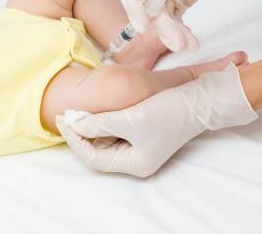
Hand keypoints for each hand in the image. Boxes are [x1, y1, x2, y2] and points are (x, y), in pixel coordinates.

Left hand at [56, 64, 256, 177]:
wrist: (198, 98)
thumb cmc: (167, 110)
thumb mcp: (129, 117)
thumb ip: (98, 122)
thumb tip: (74, 123)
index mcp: (135, 163)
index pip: (93, 157)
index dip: (74, 139)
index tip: (63, 120)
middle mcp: (136, 160)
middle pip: (97, 151)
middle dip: (80, 133)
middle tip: (66, 114)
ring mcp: (139, 147)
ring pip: (104, 140)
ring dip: (90, 126)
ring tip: (75, 111)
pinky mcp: (141, 134)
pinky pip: (114, 132)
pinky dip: (101, 122)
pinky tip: (92, 111)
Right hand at [125, 0, 261, 51]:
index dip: (136, 7)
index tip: (144, 28)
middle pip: (150, 5)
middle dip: (162, 26)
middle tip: (178, 44)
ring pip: (163, 15)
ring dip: (172, 32)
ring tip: (190, 46)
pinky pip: (175, 18)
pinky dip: (181, 30)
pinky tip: (191, 41)